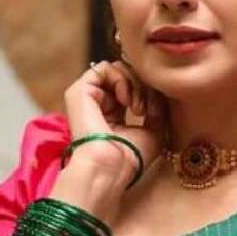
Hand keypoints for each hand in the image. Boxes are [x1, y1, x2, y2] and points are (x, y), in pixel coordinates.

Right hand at [62, 58, 168, 183]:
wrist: (111, 167)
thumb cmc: (130, 158)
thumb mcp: (154, 131)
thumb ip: (158, 107)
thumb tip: (158, 89)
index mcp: (112, 116)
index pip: (132, 88)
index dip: (147, 90)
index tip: (156, 108)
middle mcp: (98, 105)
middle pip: (126, 76)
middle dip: (142, 86)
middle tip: (145, 109)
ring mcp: (87, 98)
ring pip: (116, 69)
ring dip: (133, 83)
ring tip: (137, 107)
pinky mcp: (78, 91)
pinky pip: (103, 67)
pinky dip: (120, 78)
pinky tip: (125, 99)